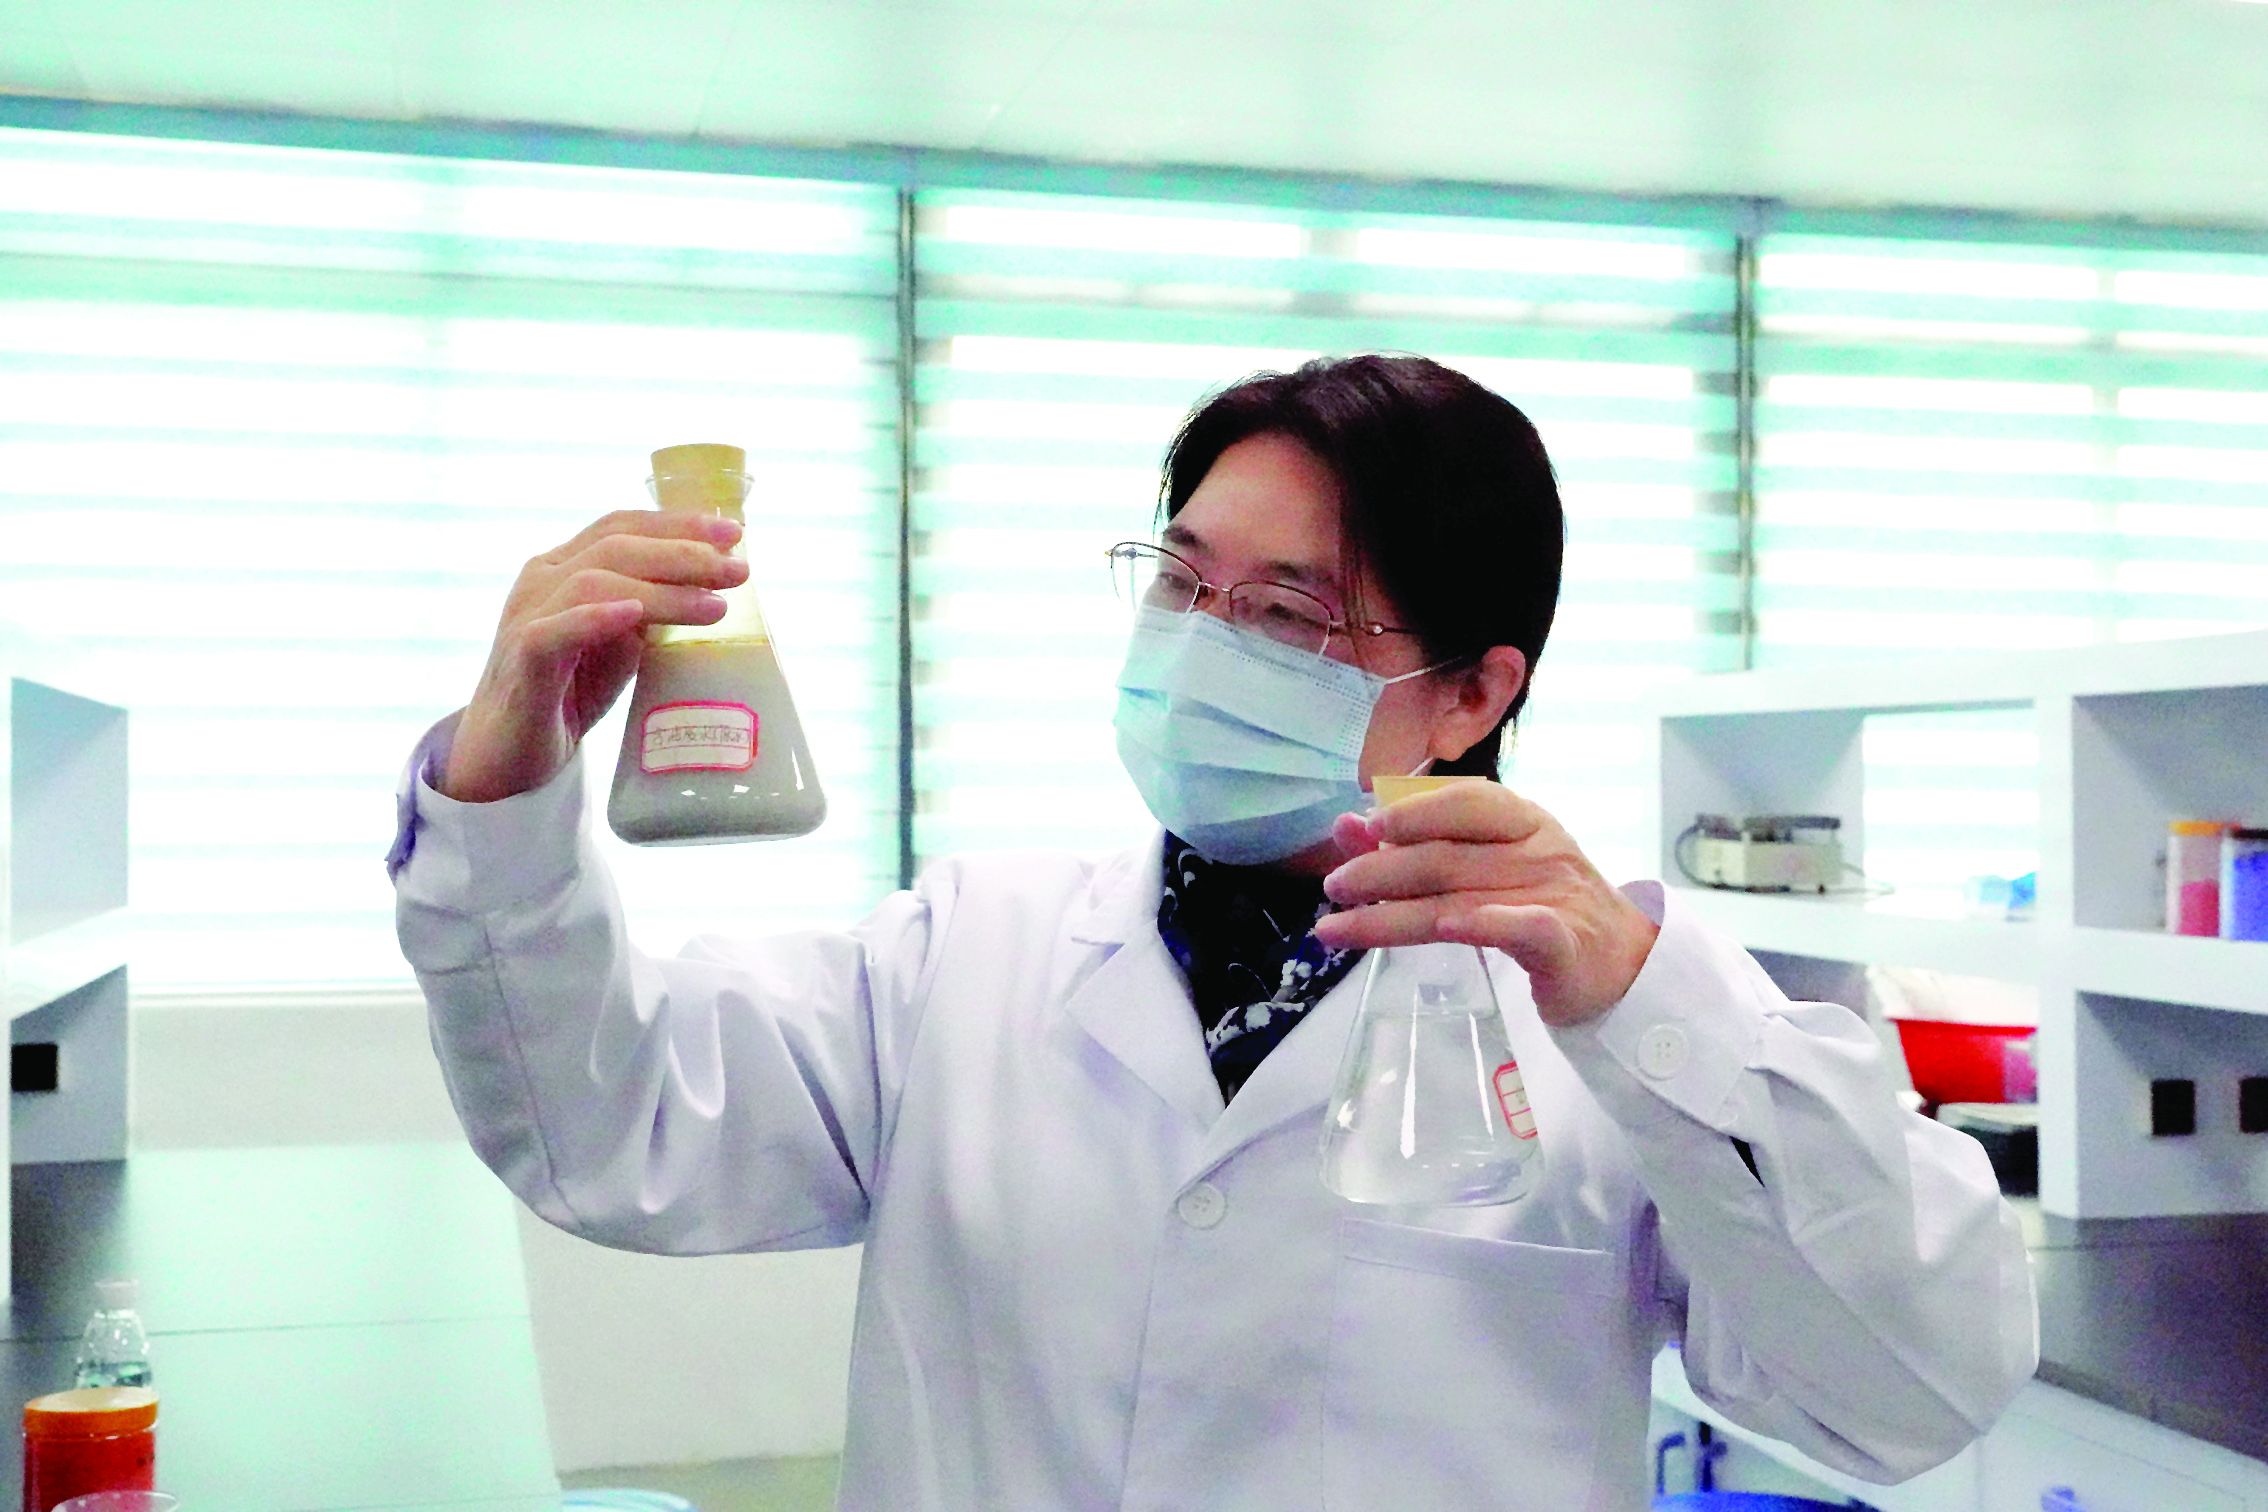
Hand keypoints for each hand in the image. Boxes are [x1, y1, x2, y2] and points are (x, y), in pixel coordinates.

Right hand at [442, 509, 747, 802]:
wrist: (510, 753)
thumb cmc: (568, 691)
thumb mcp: (619, 642)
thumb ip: (649, 611)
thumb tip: (710, 588)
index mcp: (564, 567)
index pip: (622, 528)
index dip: (678, 525)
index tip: (735, 536)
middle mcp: (541, 581)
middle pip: (614, 547)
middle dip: (682, 554)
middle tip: (738, 572)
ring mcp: (526, 617)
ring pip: (593, 583)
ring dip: (660, 591)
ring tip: (715, 608)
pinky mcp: (520, 661)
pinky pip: (553, 632)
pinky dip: (594, 619)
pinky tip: (634, 616)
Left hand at [1312, 783, 1659, 1027]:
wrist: (1625, 965)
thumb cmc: (1543, 908)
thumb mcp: (1486, 865)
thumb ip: (1420, 845)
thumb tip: (1348, 824)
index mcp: (1523, 821)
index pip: (1466, 802)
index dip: (1415, 811)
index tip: (1368, 826)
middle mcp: (1539, 851)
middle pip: (1447, 857)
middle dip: (1382, 871)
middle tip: (1333, 887)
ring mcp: (1554, 896)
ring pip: (1460, 900)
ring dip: (1391, 914)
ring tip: (1336, 927)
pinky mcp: (1565, 945)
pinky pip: (1523, 928)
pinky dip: (1484, 924)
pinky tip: (1444, 927)